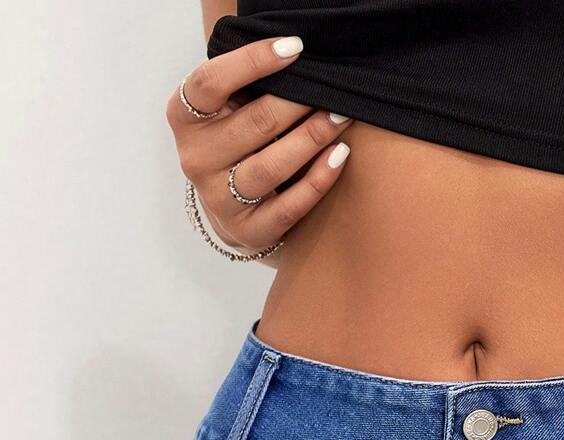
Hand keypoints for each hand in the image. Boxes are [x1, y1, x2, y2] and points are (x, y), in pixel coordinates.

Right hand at [168, 36, 351, 254]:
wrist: (232, 207)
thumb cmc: (237, 141)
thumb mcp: (228, 108)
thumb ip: (247, 84)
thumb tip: (298, 52)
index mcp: (184, 116)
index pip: (212, 82)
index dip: (253, 61)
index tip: (296, 48)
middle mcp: (196, 158)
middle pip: (253, 124)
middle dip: (299, 103)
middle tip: (333, 89)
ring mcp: (218, 198)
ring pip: (270, 167)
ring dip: (312, 138)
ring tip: (341, 118)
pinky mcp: (248, 230)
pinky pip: (289, 206)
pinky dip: (318, 179)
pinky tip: (340, 157)